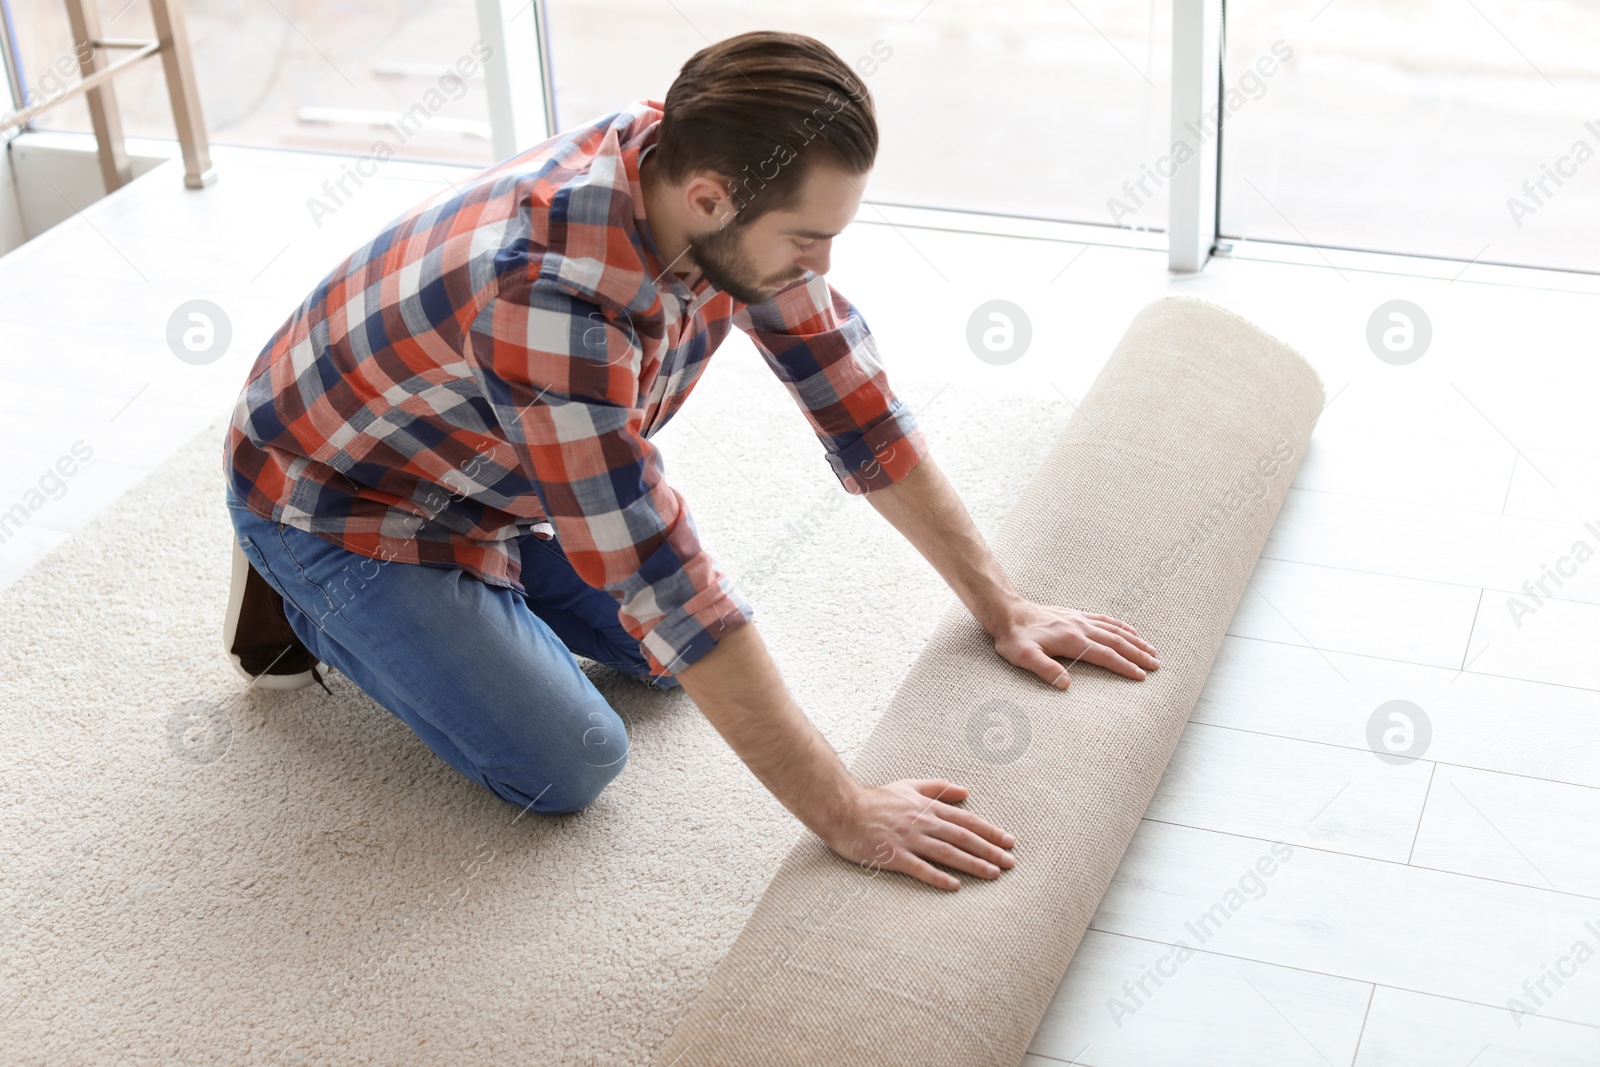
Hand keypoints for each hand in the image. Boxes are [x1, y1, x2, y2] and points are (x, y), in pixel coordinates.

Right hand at [821, 779, 1015, 891]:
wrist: (843, 809)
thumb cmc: (875, 799)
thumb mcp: (909, 786)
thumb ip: (937, 788)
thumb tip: (965, 791)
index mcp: (928, 807)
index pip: (966, 820)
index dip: (989, 831)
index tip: (1009, 841)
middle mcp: (923, 823)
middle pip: (963, 837)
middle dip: (990, 850)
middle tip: (1011, 862)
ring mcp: (909, 839)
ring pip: (947, 853)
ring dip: (972, 864)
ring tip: (993, 873)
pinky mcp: (893, 855)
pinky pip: (919, 868)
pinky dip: (938, 877)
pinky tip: (954, 886)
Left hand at [991, 600, 1158, 688]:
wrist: (1008, 612)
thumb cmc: (1014, 638)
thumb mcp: (1023, 657)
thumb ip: (1045, 669)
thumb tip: (1066, 685)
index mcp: (1072, 640)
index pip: (1106, 655)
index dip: (1125, 666)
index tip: (1141, 676)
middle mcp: (1080, 627)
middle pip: (1117, 641)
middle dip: (1138, 654)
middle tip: (1156, 665)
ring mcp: (1080, 619)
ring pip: (1114, 630)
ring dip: (1135, 640)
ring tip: (1151, 650)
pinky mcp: (1076, 615)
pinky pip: (1104, 620)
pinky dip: (1121, 626)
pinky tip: (1130, 630)